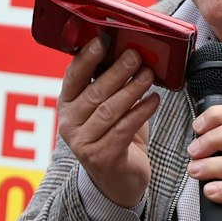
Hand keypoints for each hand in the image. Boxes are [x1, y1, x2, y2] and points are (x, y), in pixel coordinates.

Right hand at [59, 37, 157, 208]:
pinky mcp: (101, 157)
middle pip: (95, 92)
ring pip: (110, 110)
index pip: (73, 76)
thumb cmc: (115, 135)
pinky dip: (141, 112)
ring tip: (149, 75)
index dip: (87, 57)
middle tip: (136, 55)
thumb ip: (112, 83)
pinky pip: (124, 129)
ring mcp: (83, 142)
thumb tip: (128, 49)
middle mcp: (69, 123)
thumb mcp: (108, 106)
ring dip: (132, 89)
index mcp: (67, 104)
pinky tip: (154, 101)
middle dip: (117, 71)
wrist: (119, 179)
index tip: (102, 40)